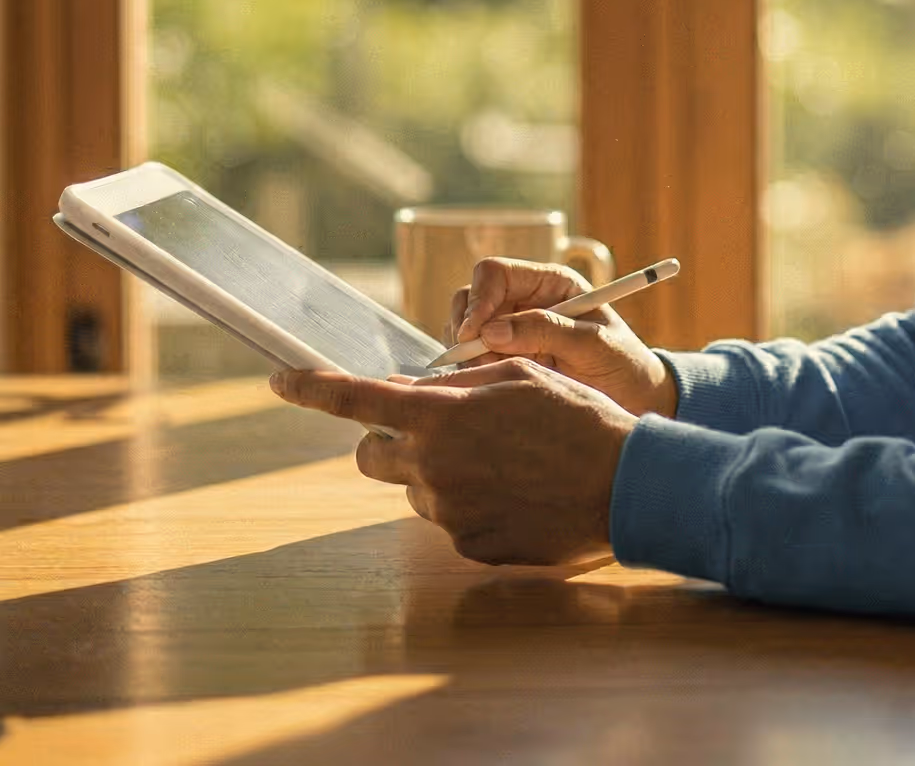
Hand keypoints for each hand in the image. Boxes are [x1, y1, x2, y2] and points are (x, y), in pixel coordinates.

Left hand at [269, 360, 635, 565]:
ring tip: (500, 461)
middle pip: (372, 456)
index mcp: (440, 416)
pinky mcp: (470, 546)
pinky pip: (450, 519)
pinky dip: (469, 502)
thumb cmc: (576, 419)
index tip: (281, 380)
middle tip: (432, 427)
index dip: (312, 388)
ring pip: (414, 488)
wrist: (624, 485)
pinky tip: (514, 491)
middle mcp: (432, 467)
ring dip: (437, 470)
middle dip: (387, 439)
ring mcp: (449, 512)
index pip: (356, 400)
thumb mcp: (519, 378)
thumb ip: (456, 385)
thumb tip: (412, 390)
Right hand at [446, 258, 677, 418]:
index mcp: (550, 282)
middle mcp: (525, 300)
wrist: (634, 399)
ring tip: (498, 375)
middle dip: (466, 328)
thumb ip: (545, 331)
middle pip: (470, 297)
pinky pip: (471, 357)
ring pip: (463, 327)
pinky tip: (496, 384)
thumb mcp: (593, 345)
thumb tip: (490, 331)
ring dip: (469, 352)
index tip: (474, 334)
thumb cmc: (623, 364)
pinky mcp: (505, 357)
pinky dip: (473, 370)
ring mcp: (511, 328)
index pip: (495, 273)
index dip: (478, 299)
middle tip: (479, 362)